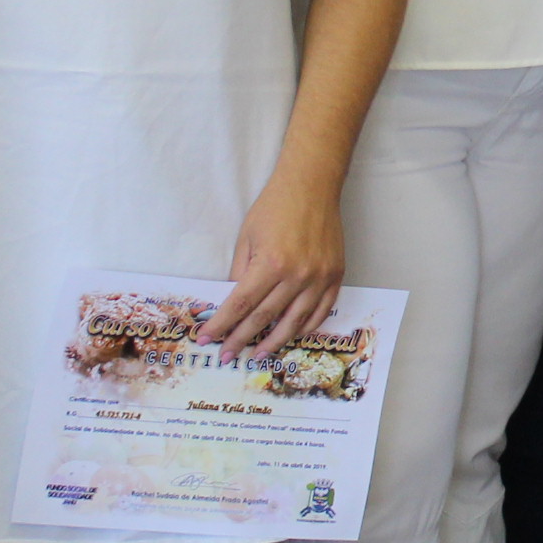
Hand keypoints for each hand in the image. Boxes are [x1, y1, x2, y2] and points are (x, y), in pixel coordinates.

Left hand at [206, 173, 343, 359]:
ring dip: (274, 342)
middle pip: (264, 318)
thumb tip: (233, 303)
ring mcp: (319, 278)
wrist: (312, 186)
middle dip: (241, 339)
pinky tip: (292, 335)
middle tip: (227, 355)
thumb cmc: (274, 207)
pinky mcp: (335, 276)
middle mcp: (297, 275)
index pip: (241, 305)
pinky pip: (321, 311)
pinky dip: (306, 327)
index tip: (207, 339)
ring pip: (295, 322)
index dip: (222, 325)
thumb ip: (240, 272)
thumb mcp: (246, 237)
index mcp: (270, 263)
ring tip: (258, 355)